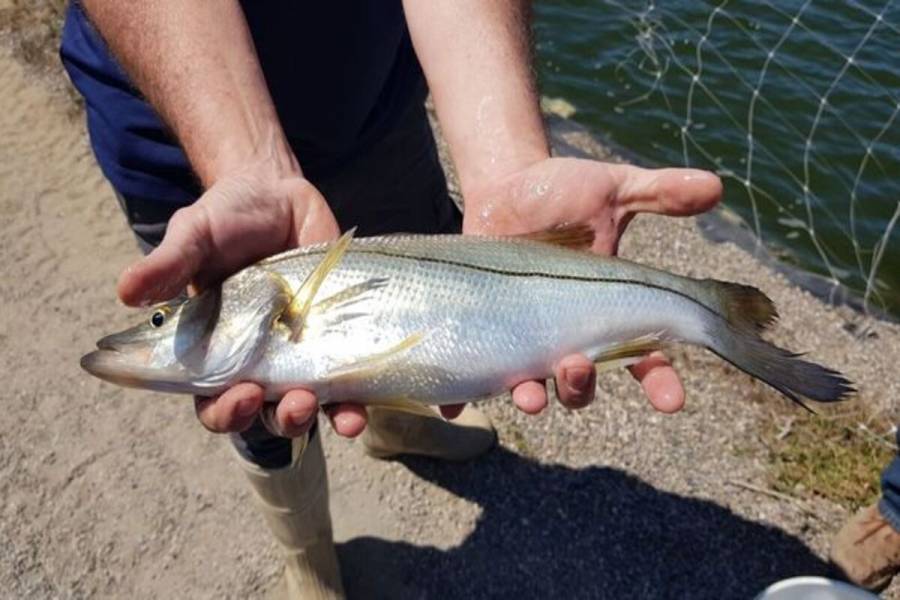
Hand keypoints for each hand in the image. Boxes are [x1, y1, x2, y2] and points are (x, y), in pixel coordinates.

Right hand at [117, 162, 368, 437]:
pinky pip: (349, 382)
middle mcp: (259, 360)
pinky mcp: (339, 340)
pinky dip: (356, 402)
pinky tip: (360, 412)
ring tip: (336, 414)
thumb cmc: (226, 219)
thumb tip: (127, 292)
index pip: (213, 399)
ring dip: (321, 417)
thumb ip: (169, 264)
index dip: (224, 410)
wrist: (278, 195)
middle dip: (281, 418)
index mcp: (216, 349)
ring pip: (308, 405)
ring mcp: (302, 353)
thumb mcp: (194, 234)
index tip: (238, 394)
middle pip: (266, 413)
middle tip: (293, 402)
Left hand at [460, 157, 721, 415]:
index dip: (660, 383)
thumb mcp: (614, 188)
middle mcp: (568, 334)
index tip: (672, 399)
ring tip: (528, 395)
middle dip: (581, 386)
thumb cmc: (566, 190)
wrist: (507, 186)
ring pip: (533, 386)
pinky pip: (475, 372)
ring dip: (532, 397)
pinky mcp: (484, 331)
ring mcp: (524, 337)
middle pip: (583, 384)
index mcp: (607, 312)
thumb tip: (716, 186)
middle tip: (577, 366)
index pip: (645, 358)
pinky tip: (451, 402)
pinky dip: (462, 393)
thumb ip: (662, 193)